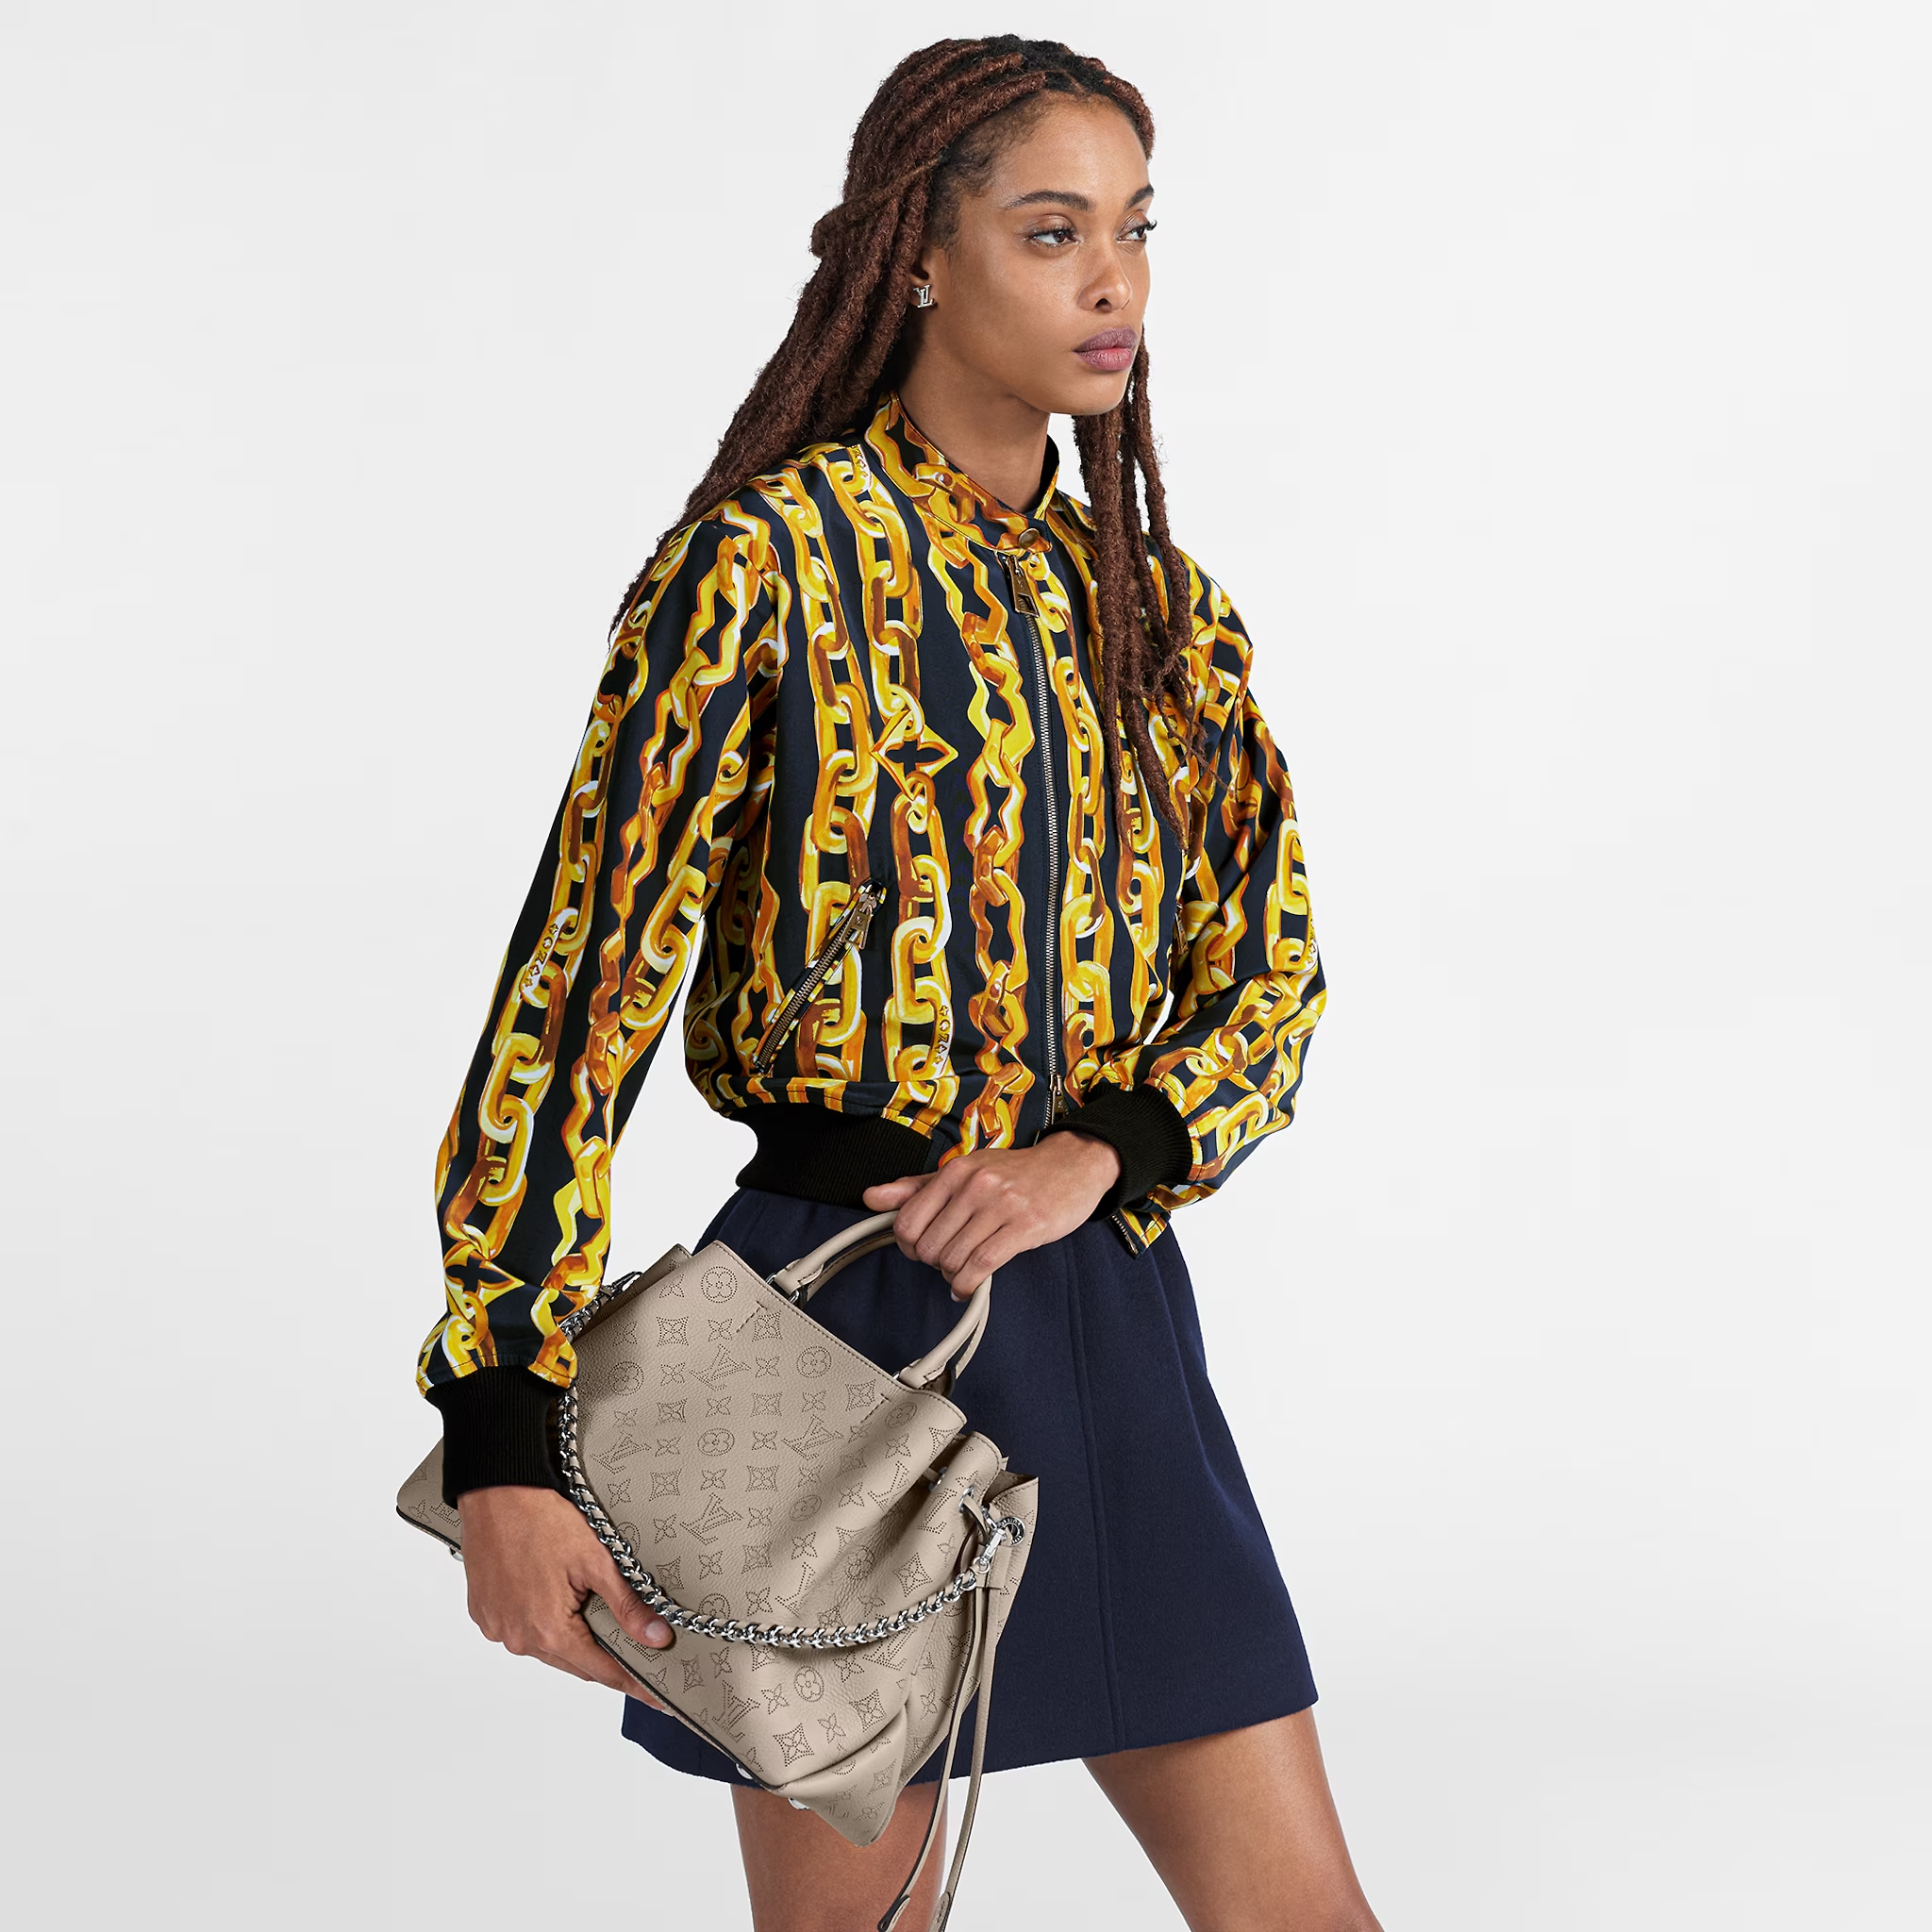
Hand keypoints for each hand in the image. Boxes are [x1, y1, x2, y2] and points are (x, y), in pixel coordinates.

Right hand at [458, 1486, 674, 1708]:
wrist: (495, 1490)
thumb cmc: (542, 1519)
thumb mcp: (596, 1560)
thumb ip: (627, 1605)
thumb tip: (657, 1637)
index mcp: (548, 1631)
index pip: (601, 1671)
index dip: (631, 1682)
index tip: (655, 1697)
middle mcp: (518, 1638)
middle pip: (573, 1662)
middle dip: (603, 1659)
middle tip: (634, 1653)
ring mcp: (497, 1627)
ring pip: (546, 1648)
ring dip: (570, 1640)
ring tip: (593, 1619)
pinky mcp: (484, 1612)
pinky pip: (520, 1631)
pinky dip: (541, 1625)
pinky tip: (555, 1604)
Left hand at [862, 1131, 1121, 1296]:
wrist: (1072, 1164)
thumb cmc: (1015, 1172)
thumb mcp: (965, 1170)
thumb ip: (917, 1187)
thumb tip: (872, 1197)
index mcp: (956, 1171)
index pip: (907, 1220)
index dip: (908, 1245)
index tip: (920, 1249)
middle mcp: (975, 1185)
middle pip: (928, 1245)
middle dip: (933, 1262)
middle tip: (947, 1260)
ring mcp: (1001, 1205)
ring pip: (953, 1258)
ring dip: (952, 1275)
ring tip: (961, 1271)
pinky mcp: (1025, 1226)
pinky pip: (982, 1265)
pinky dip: (968, 1284)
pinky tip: (968, 1287)